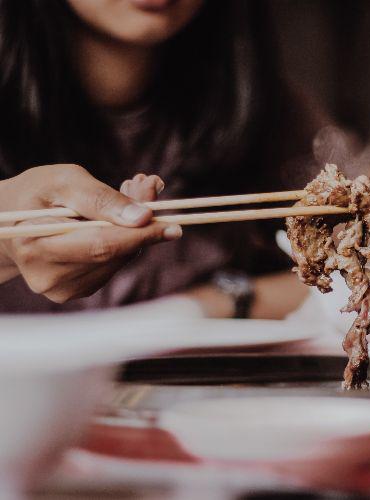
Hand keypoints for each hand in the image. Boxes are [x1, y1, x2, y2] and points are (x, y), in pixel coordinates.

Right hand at [0, 165, 180, 302]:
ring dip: (135, 230)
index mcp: (35, 247)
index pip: (101, 246)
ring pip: (119, 260)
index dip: (140, 235)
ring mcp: (63, 288)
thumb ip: (102, 198)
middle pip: (114, 254)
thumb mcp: (64, 182)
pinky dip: (125, 241)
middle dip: (142, 223)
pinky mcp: (78, 290)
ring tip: (129, 193)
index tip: (173, 224)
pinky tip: (117, 219)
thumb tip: (143, 217)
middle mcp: (48, 276)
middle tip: (150, 187)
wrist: (9, 220)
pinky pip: (115, 264)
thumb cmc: (36, 194)